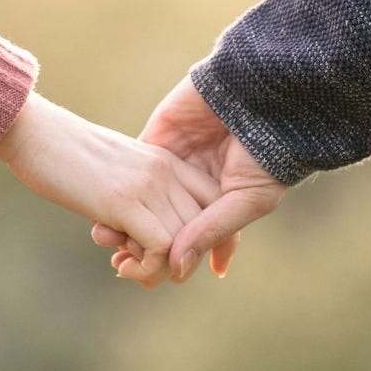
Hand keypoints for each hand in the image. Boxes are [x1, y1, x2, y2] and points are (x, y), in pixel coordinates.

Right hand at [0, 92, 219, 286]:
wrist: (33, 132)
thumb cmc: (63, 157)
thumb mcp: (113, 173)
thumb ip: (134, 196)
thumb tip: (135, 235)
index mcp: (166, 161)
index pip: (214, 203)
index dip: (207, 239)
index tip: (181, 262)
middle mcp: (166, 171)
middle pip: (204, 230)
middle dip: (178, 262)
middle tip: (139, 267)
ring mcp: (149, 184)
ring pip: (186, 244)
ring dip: (158, 270)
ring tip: (125, 267)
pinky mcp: (125, 201)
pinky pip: (163, 249)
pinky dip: (146, 270)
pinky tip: (120, 266)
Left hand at [92, 76, 285, 281]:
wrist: (256, 92)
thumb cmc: (266, 152)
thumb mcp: (247, 198)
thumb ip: (210, 231)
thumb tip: (176, 268)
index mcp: (223, 201)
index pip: (192, 239)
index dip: (174, 260)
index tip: (156, 278)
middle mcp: (196, 186)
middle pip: (162, 224)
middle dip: (143, 247)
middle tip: (124, 268)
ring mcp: (175, 162)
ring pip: (141, 202)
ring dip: (124, 223)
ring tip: (108, 244)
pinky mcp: (157, 139)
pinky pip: (132, 169)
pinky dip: (116, 192)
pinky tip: (104, 214)